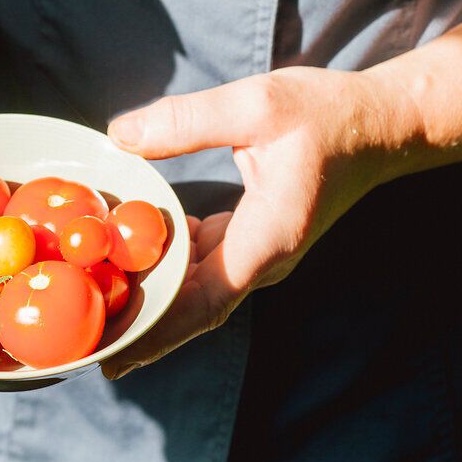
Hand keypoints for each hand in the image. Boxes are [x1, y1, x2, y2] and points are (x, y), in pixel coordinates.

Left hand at [101, 67, 394, 378]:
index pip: (205, 303)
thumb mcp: (256, 105)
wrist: (380, 127)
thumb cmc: (326, 114)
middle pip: (193, 307)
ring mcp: (259, 252)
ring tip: (92, 304)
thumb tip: (120, 136)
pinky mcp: (252, 237)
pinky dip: (166, 266)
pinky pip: (203, 263)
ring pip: (196, 288)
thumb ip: (186, 121)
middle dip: (141, 325)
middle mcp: (263, 258)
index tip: (114, 357)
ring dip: (150, 297)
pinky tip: (127, 252)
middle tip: (82, 342)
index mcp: (268, 239)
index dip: (157, 331)